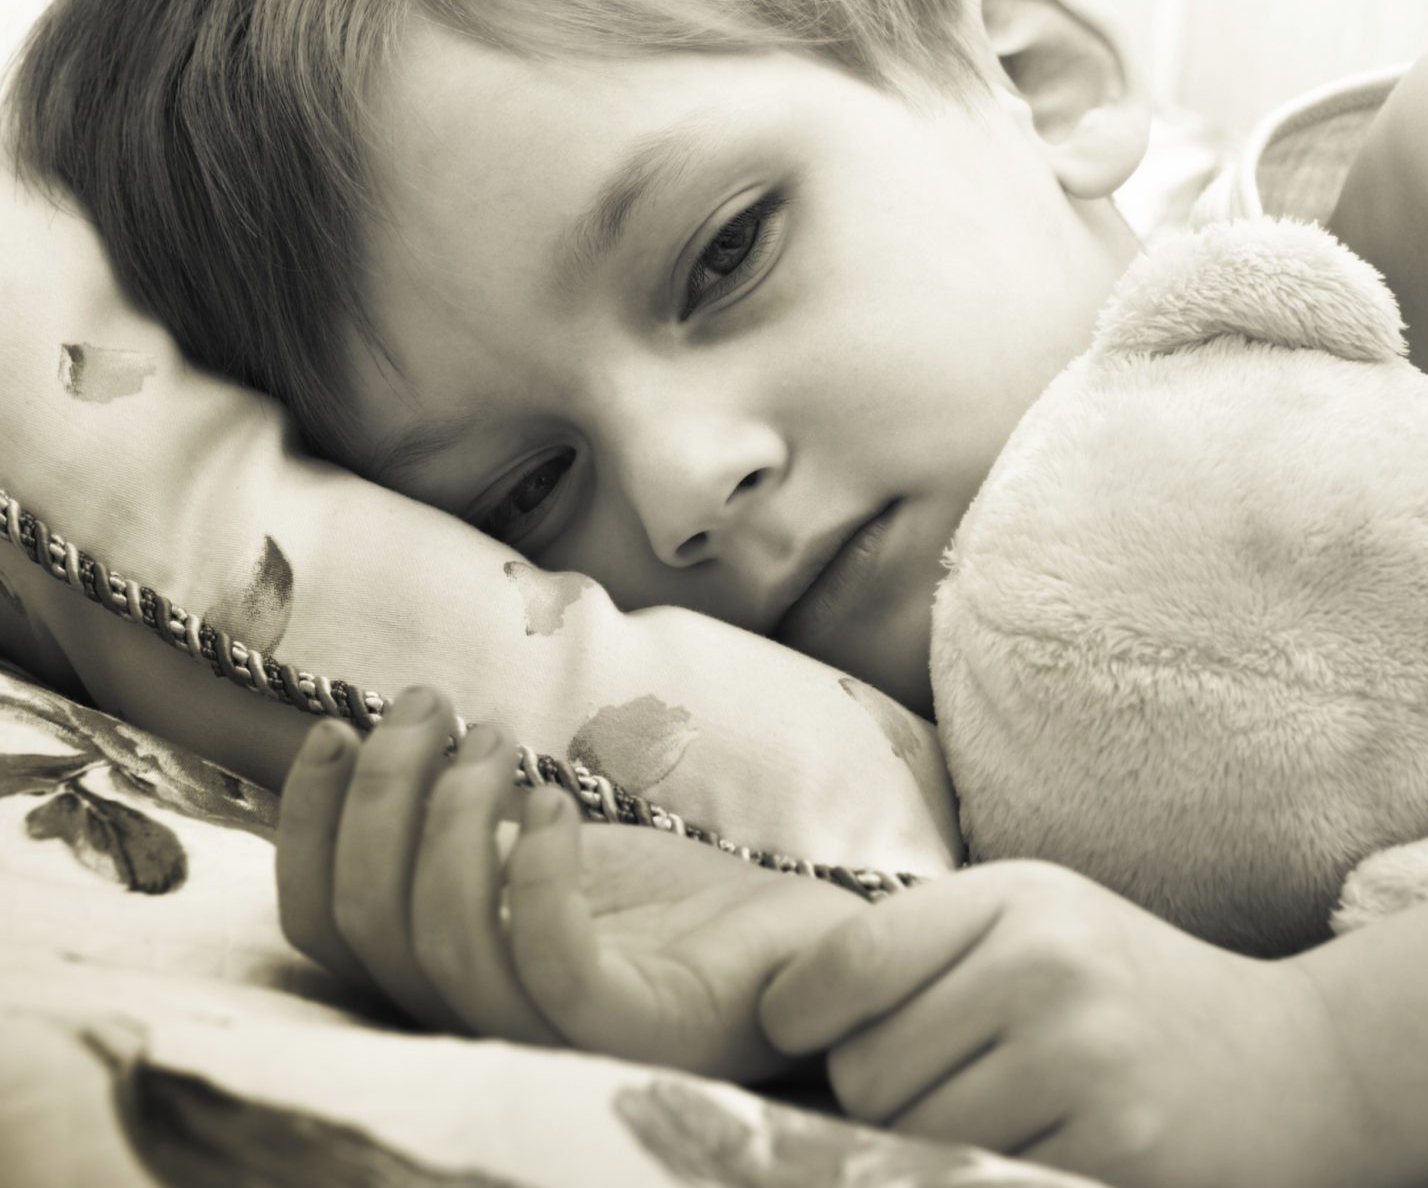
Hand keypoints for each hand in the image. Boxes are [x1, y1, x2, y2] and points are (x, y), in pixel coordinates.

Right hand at [275, 686, 866, 1080]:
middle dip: (381, 793)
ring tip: (498, 740)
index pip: (325, 927)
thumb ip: (458, 824)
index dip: (310, 825)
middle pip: (370, 926)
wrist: (798, 940)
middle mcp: (480, 1022)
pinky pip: (549, 963)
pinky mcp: (632, 1029)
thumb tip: (373, 740)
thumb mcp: (542, 847)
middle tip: (428, 706)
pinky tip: (554, 800)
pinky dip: (536, 871)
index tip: (336, 725)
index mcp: (444, 979)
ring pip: (443, 943)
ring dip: (452, 815)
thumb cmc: (666, 899)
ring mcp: (554, 1038)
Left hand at [758, 859, 1360, 1187]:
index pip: (846, 962)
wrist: (1297, 1065)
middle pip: (866, 1072)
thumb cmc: (1132, 991)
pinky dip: (982, 1177)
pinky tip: (1036, 1146)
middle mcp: (1048, 968)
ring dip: (924, 1149)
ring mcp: (1083, 1064)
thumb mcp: (1040, 923)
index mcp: (1019, 898)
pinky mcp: (1112, 1149)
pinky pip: (977, 1181)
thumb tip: (779, 1019)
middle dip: (878, 1096)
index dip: (799, 1014)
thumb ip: (927, 950)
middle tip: (947, 1082)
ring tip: (992, 1116)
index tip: (804, 1033)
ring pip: (910, 1142)